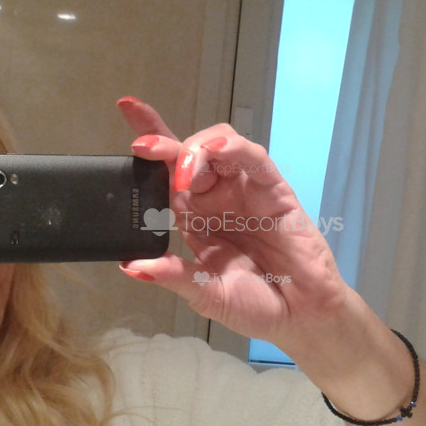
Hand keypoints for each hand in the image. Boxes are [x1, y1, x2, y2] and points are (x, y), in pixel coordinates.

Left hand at [116, 97, 349, 346]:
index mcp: (193, 216)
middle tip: (143, 148)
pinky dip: (236, 147)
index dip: (150, 138)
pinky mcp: (274, 190)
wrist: (300, 317)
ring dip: (196, 147)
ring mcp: (245, 190)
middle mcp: (216, 197)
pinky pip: (255, 158)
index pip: (166, 170)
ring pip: (219, 144)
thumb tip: (131, 265)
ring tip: (184, 169)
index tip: (126, 108)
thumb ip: (173, 276)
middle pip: (188, 152)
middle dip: (164, 144)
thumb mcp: (204, 294)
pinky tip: (218, 149)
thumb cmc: (255, 305)